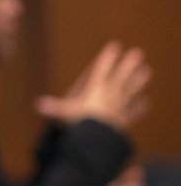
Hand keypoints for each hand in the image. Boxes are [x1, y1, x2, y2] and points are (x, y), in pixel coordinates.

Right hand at [35, 41, 151, 130]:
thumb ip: (52, 108)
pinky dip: (138, 107)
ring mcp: (119, 107)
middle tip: (138, 53)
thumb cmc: (80, 124)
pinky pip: (133, 111)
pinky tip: (145, 102)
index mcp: (95, 89)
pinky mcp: (124, 120)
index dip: (108, 57)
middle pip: (121, 76)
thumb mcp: (63, 114)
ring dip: (138, 81)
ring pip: (130, 90)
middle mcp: (109, 95)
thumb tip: (37, 105)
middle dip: (128, 64)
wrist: (100, 140)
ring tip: (148, 71)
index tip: (115, 45)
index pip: (101, 69)